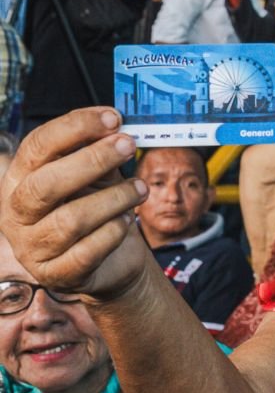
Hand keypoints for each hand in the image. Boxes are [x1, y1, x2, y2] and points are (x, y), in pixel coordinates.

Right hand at [0, 108, 151, 297]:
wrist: (110, 261)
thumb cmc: (97, 208)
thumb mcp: (94, 175)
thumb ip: (98, 150)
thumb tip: (115, 123)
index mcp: (19, 179)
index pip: (37, 146)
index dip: (74, 127)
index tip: (112, 117)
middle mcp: (17, 213)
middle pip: (46, 184)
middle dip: (92, 160)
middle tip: (128, 146)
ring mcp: (33, 247)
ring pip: (71, 220)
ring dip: (114, 198)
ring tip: (140, 189)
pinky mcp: (57, 274)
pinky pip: (88, 252)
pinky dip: (114, 232)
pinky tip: (128, 221)